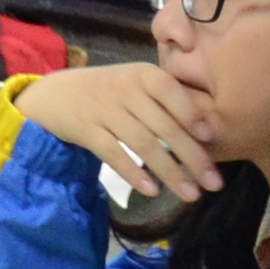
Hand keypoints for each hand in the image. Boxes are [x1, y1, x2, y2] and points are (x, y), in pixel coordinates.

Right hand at [16, 65, 224, 210]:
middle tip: (214, 183)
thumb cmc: (109, 92)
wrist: (55, 94)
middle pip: (164, 126)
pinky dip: (134, 173)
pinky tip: (152, 191)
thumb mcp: (136, 84)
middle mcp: (126, 89)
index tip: (212, 138)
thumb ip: (166, 101)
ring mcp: (104, 110)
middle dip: (192, 156)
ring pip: (143, 144)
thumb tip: (208, 130)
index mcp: (144, 74)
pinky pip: (114, 154)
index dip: (192, 114)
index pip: (173, 92)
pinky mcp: (86, 130)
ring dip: (170, 171)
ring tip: (191, 194)